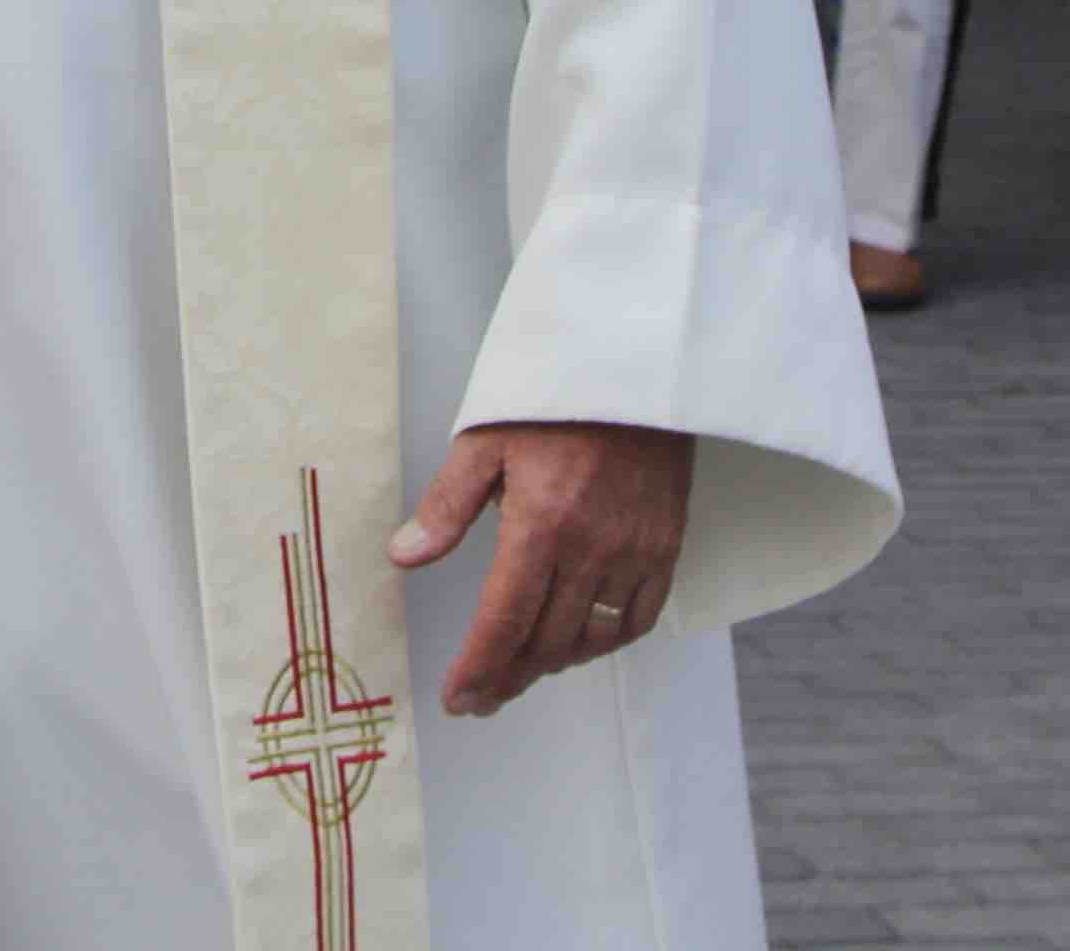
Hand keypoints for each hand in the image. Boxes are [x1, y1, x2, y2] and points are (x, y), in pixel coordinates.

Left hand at [388, 420, 690, 715]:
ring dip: (552, 663)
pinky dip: (605, 642)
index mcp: (541, 525)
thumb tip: (404, 557)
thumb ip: (446, 506)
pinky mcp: (665, 549)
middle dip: (508, 676)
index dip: (480, 667)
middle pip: (547, 640)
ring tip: (517, 671)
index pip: (504, 619)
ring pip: (592, 637)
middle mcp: (593, 550)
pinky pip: (638, 618)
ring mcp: (635, 554)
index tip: (458, 698)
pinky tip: (578, 644)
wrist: (636, 373)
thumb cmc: (550, 401)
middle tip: (480, 696)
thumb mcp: (482, 442)